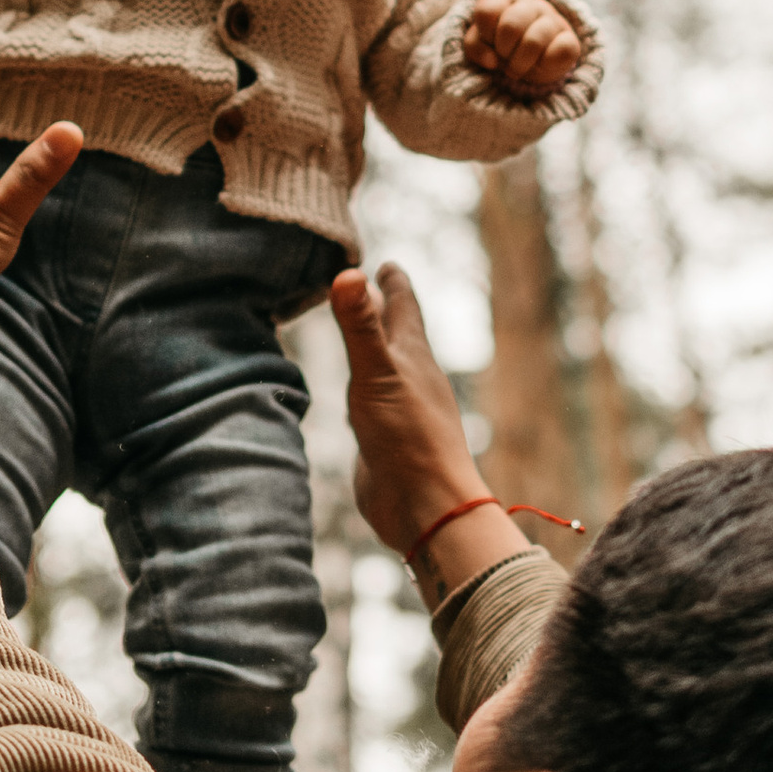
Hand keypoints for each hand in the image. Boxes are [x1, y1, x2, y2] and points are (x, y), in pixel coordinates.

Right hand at [330, 263, 521, 597]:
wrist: (424, 508)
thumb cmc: (408, 438)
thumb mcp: (378, 374)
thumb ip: (360, 327)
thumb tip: (348, 272)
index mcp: (413, 356)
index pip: (403, 306)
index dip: (393, 283)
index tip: (387, 263)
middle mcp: (410, 378)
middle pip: (398, 333)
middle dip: (385, 308)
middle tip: (373, 285)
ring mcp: (399, 410)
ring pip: (386, 368)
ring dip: (375, 348)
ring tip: (363, 336)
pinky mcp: (385, 439)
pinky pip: (372, 403)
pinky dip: (363, 388)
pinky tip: (356, 398)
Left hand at [463, 0, 582, 100]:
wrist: (537, 59)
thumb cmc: (505, 45)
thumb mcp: (482, 43)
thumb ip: (476, 47)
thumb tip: (491, 61)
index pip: (486, 11)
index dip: (484, 34)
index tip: (490, 43)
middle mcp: (532, 4)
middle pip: (510, 26)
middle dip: (503, 51)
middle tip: (505, 59)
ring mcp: (554, 20)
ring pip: (533, 41)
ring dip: (520, 63)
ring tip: (519, 67)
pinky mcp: (571, 41)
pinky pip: (559, 51)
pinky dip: (544, 65)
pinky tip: (540, 65)